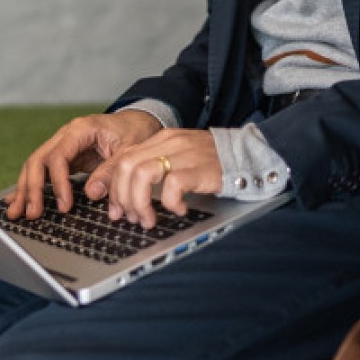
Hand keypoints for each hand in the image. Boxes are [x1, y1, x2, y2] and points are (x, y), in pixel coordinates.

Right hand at [5, 111, 161, 219]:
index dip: (58, 183)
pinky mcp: (65, 158)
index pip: (58, 157)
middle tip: (31, 213)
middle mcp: (66, 135)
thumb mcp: (130, 150)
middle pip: (38, 159)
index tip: (64, 206)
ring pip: (35, 166)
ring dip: (25, 189)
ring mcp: (62, 146)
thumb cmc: (135, 132)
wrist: (137, 122)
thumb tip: (92, 192)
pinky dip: (31, 186)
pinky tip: (18, 200)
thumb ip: (112, 170)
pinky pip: (43, 172)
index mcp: (80, 129)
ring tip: (17, 212)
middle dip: (32, 188)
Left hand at [85, 129, 221, 228]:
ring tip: (150, 219)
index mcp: (159, 139)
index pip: (123, 158)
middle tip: (133, 218)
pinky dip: (170, 203)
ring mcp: (184, 153)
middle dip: (123, 197)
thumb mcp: (176, 158)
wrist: (245, 154)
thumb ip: (154, 167)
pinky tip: (180, 210)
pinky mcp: (200, 168)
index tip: (117, 210)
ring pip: (142, 174)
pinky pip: (173, 185)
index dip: (114, 187)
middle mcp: (168, 142)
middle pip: (127, 166)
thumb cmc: (208, 162)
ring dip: (140, 202)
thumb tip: (127, 196)